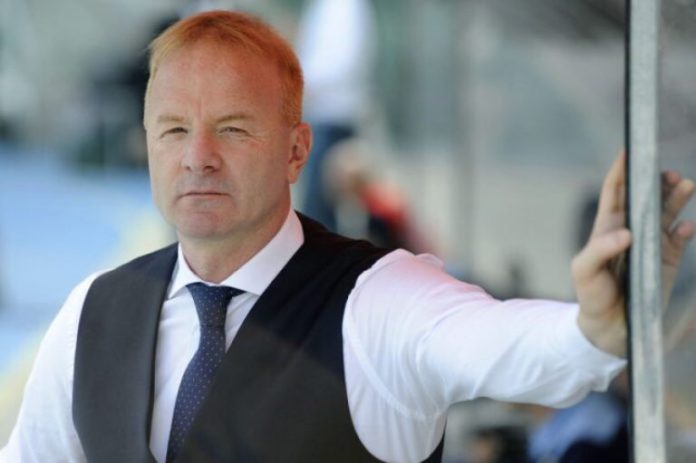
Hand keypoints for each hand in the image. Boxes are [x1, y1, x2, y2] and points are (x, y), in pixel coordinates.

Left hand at [571, 152, 694, 356]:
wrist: (610, 327)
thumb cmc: (591, 294)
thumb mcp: (584, 272)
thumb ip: (600, 251)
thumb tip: (626, 233)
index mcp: (607, 227)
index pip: (614, 191)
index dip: (621, 170)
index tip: (630, 149)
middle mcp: (632, 229)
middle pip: (646, 197)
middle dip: (657, 181)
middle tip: (669, 173)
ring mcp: (651, 243)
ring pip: (667, 212)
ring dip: (676, 198)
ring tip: (686, 185)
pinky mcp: (668, 260)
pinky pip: (680, 238)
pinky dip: (686, 229)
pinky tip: (687, 225)